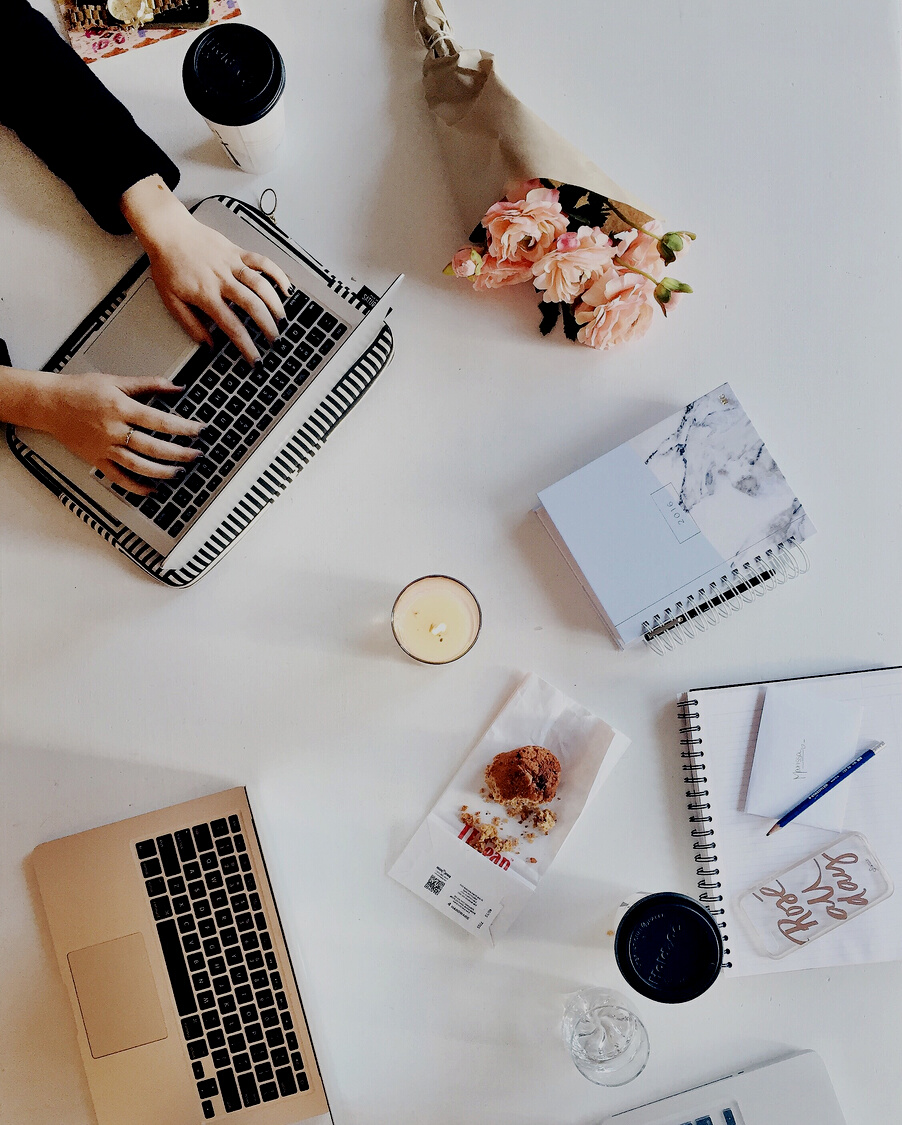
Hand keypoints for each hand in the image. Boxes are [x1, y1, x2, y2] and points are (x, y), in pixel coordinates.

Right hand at [35, 370, 203, 493]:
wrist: (48, 403)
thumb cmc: (80, 390)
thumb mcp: (115, 380)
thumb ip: (148, 384)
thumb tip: (176, 386)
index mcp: (120, 408)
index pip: (160, 421)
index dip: (183, 427)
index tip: (199, 430)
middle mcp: (113, 430)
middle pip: (153, 447)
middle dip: (179, 453)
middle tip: (196, 455)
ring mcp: (104, 447)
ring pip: (138, 465)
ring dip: (162, 472)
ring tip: (179, 473)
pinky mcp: (96, 459)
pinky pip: (118, 477)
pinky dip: (135, 486)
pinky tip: (151, 490)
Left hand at [120, 176, 292, 363]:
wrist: (168, 231)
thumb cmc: (168, 264)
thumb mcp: (171, 300)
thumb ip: (191, 324)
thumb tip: (207, 344)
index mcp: (206, 295)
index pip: (232, 326)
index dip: (246, 345)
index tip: (255, 358)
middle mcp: (222, 279)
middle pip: (252, 306)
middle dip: (268, 326)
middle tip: (274, 340)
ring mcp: (231, 264)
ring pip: (261, 284)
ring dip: (275, 303)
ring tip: (282, 319)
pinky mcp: (237, 251)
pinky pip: (262, 261)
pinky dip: (277, 273)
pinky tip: (286, 287)